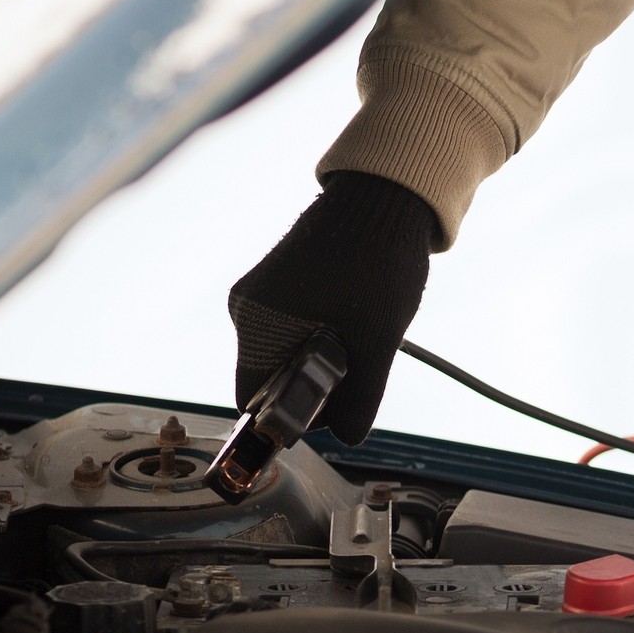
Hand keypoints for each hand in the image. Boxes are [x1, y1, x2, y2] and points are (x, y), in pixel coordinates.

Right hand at [228, 171, 436, 443]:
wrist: (387, 193)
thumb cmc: (380, 263)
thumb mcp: (377, 342)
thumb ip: (361, 398)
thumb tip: (347, 439)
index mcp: (257, 324)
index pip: (252, 400)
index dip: (290, 416)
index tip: (331, 407)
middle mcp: (247, 308)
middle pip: (270, 379)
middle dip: (312, 385)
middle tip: (358, 363)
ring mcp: (261, 291)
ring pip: (285, 354)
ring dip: (322, 359)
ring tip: (361, 330)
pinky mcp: (279, 279)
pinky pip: (293, 328)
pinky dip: (323, 335)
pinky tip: (355, 314)